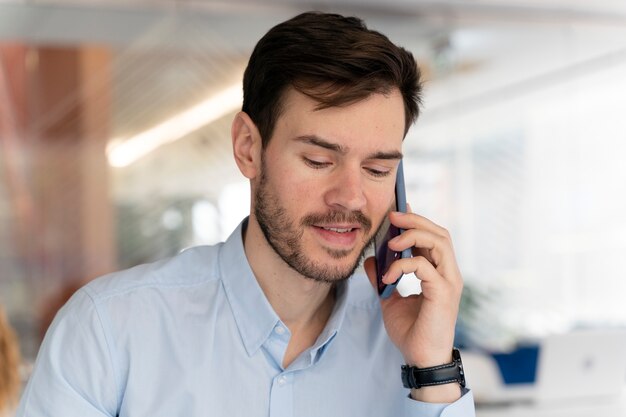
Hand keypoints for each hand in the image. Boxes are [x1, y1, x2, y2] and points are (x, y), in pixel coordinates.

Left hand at [364, 210, 462, 401]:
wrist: (421, 359)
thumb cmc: (411, 331)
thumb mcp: (390, 299)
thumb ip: (383, 277)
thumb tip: (371, 259)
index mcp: (440, 273)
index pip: (434, 237)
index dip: (418, 221)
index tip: (398, 210)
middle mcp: (449, 274)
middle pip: (440, 233)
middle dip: (416, 220)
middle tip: (392, 216)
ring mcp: (449, 282)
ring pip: (438, 242)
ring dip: (412, 235)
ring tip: (390, 240)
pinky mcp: (442, 292)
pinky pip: (423, 266)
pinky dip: (402, 265)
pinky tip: (387, 276)